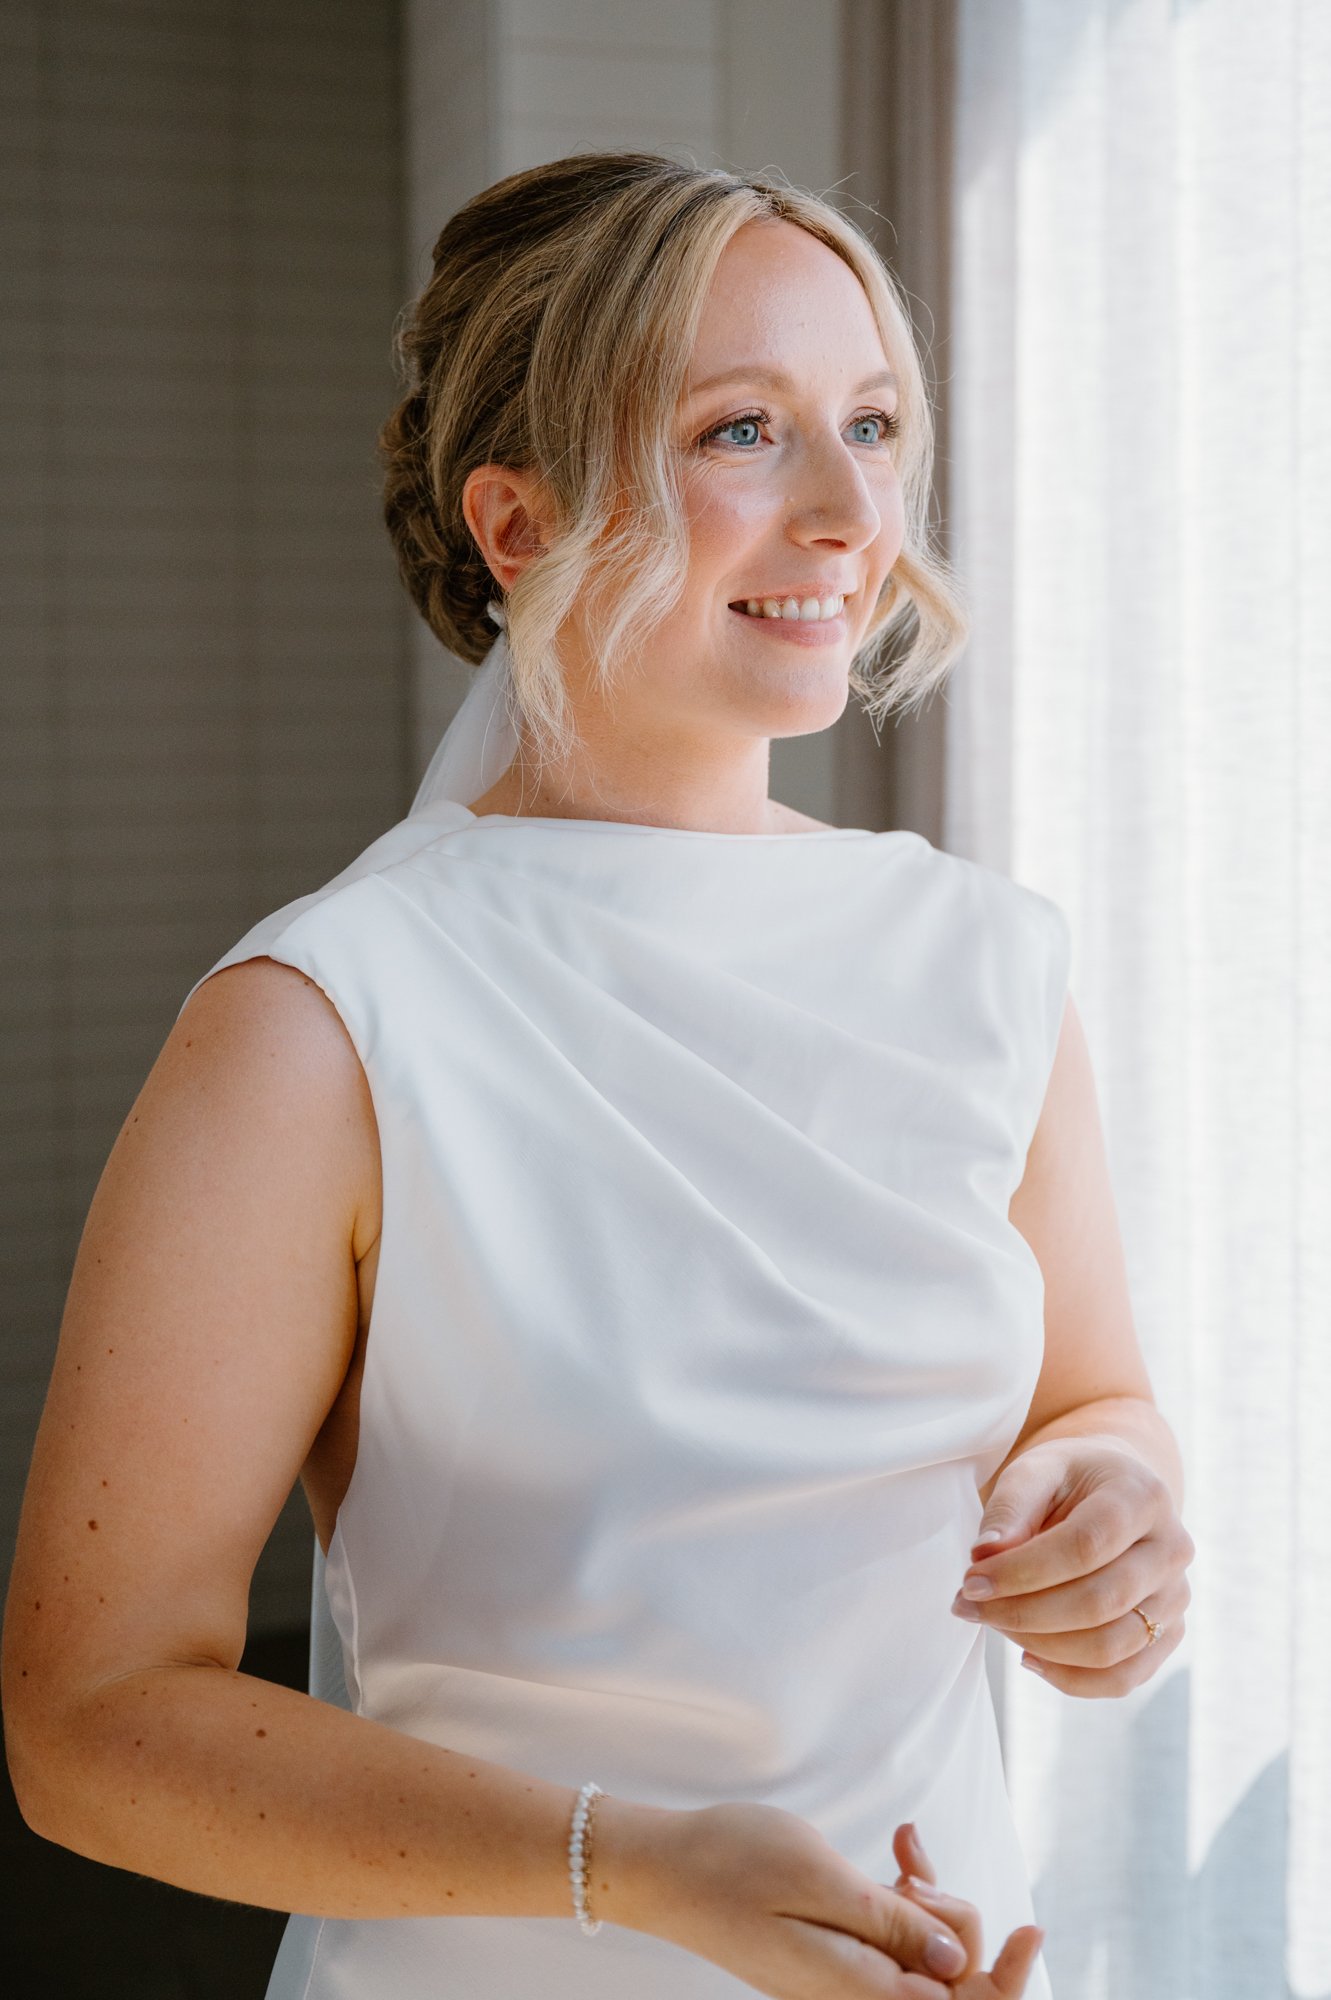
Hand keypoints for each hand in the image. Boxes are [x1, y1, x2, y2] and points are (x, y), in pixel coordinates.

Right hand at [599, 1797, 1044, 1996]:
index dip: (1005, 1979)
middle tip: (914, 1864)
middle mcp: (852, 1997)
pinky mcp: (831, 1958)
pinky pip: (891, 1940)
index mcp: (855, 1991)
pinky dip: (902, 1898)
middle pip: (948, 1984)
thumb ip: (890, 1927)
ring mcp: (841, 1980)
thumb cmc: (732, 1863)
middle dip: (955, 1920)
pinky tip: (895, 1853)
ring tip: (901, 1849)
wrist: (664, 1868)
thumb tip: (954, 1965)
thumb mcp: (820, 1879)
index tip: (1030, 1930)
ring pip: (922, 1956)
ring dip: (927, 1902)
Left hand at [952, 1436, 1194, 1695]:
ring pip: (1111, 1648)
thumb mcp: (1036, 1470)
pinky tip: (1029, 1655)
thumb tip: (984, 1554)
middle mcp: (1172, 1549)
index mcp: (1143, 1497)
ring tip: (995, 1623)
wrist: (1115, 1492)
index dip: (1023, 1572)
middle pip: (1099, 1603)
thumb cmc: (1069, 1480)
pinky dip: (1070, 1678)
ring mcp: (1176, 1597)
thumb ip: (1010, 1507)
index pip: (1085, 1547)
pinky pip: (1123, 1677)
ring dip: (1041, 1646)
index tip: (971, 1581)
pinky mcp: (1168, 1634)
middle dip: (1023, 1613)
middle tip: (970, 1606)